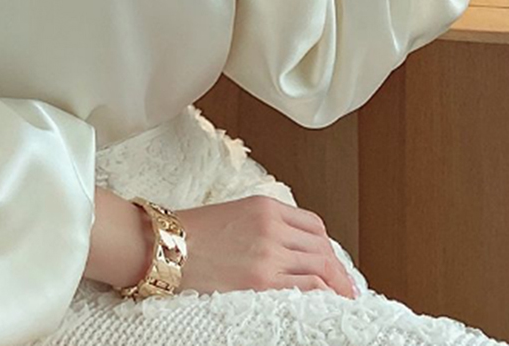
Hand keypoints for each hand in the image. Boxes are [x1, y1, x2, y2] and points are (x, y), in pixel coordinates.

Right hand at [176, 195, 358, 297]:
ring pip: (319, 266)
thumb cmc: (189, 233)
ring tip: (342, 298)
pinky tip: (325, 302)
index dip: (327, 246)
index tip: (331, 260)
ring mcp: (268, 253)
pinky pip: (306, 287)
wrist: (163, 246)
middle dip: (337, 268)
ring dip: (335, 284)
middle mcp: (271, 226)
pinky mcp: (261, 280)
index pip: (312, 224)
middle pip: (321, 246)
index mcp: (264, 206)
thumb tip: (287, 248)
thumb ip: (263, 225)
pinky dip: (322, 294)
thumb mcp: (232, 215)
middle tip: (345, 286)